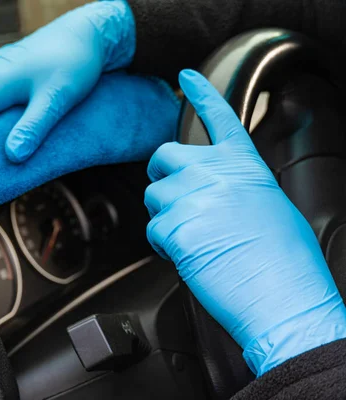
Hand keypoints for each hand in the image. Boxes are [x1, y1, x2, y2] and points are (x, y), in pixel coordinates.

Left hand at [144, 70, 345, 375]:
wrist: (284, 296)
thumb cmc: (284, 261)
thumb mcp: (270, 206)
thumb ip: (236, 187)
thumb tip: (215, 193)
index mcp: (244, 167)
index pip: (220, 119)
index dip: (202, 94)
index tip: (188, 77)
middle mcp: (215, 174)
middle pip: (164, 156)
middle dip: (162, 177)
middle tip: (176, 200)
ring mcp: (193, 197)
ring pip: (154, 196)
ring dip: (165, 215)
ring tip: (195, 238)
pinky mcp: (174, 226)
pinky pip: (153, 229)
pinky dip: (164, 244)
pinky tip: (189, 255)